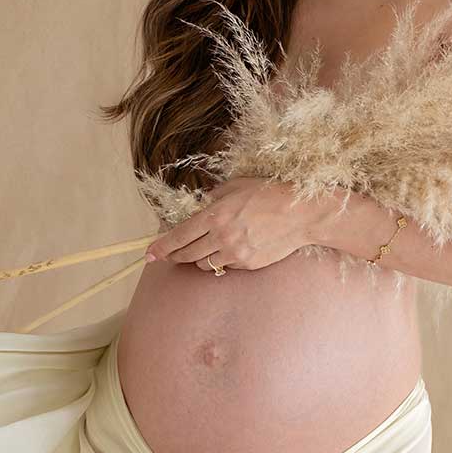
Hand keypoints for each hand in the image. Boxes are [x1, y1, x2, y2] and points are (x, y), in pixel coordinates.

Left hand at [143, 177, 319, 273]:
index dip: (161, 247)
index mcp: (215, 215)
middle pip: (187, 254)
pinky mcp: (248, 264)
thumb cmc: (270, 194)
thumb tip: (200, 205)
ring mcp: (236, 253)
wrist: (301, 214)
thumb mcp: (237, 186)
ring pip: (205, 264)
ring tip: (204, 249)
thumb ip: (214, 196)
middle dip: (174, 256)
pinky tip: (231, 249)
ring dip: (199, 258)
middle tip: (169, 255)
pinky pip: (226, 266)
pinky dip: (223, 260)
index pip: (179, 236)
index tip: (150, 254)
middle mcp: (222, 237)